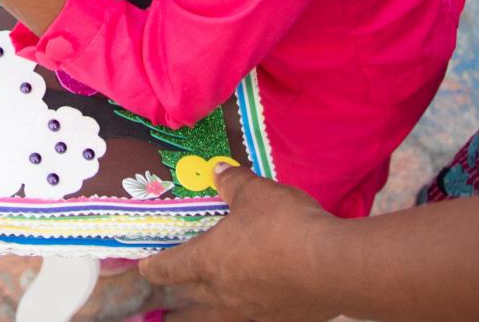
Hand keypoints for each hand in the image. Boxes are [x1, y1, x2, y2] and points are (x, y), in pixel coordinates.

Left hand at [140, 162, 343, 321]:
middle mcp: (224, 291)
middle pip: (188, 303)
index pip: (169, 268)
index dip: (153, 267)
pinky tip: (254, 307)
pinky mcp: (282, 318)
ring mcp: (253, 309)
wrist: (335, 266)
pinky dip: (247, 312)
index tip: (143, 268)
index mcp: (209, 260)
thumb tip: (218, 172)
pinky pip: (254, 317)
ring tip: (197, 317)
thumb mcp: (257, 192)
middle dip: (174, 301)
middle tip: (163, 302)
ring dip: (203, 316)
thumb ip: (233, 183)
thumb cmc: (286, 226)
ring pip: (217, 318)